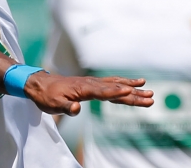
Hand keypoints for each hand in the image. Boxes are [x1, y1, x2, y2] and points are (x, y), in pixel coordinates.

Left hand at [25, 72, 152, 115]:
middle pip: (115, 89)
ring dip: (132, 89)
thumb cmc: (46, 96)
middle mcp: (91, 84)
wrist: (40, 84)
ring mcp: (92, 84)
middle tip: (150, 97)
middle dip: (133, 94)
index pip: (103, 91)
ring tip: (148, 90)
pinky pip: (111, 84)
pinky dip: (123, 84)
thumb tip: (77, 108)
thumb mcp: (53, 104)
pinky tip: (131, 86)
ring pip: (116, 85)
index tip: (130, 92)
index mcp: (83, 89)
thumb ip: (66, 107)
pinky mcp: (92, 85)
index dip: (116, 92)